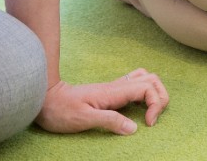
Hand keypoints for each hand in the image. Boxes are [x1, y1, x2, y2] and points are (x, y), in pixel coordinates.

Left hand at [36, 69, 168, 134]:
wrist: (45, 99)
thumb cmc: (60, 110)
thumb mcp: (84, 119)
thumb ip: (110, 121)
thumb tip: (134, 128)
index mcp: (114, 92)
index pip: (148, 88)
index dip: (156, 104)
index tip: (148, 124)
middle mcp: (117, 86)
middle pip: (152, 79)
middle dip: (160, 97)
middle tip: (152, 119)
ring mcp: (114, 87)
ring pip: (146, 78)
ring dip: (155, 93)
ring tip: (150, 112)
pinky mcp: (110, 92)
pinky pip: (135, 84)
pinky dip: (145, 92)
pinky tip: (139, 107)